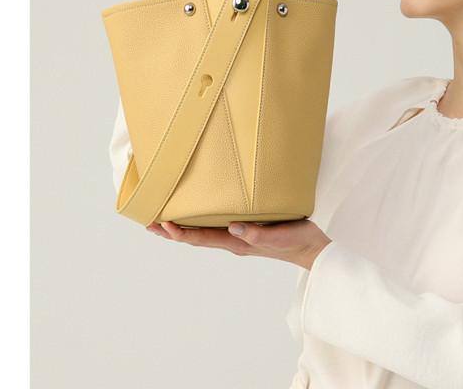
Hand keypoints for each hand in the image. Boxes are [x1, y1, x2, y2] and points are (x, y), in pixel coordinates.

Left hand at [146, 218, 332, 269]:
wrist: (313, 249)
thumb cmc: (297, 241)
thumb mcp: (279, 236)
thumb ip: (257, 235)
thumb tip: (234, 228)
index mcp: (237, 242)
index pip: (201, 238)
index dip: (180, 232)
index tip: (162, 224)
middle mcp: (233, 240)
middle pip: (195, 237)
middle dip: (171, 231)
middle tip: (149, 222)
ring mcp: (238, 236)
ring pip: (203, 232)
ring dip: (182, 227)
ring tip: (163, 220)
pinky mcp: (246, 230)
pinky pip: (216, 227)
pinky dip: (199, 222)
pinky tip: (198, 214)